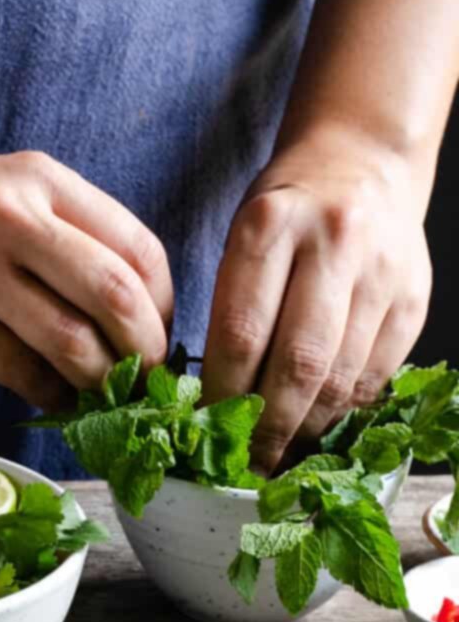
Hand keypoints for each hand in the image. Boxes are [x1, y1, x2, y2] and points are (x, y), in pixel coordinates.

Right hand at [0, 137, 172, 407]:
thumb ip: (59, 231)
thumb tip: (121, 306)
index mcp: (40, 180)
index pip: (139, 248)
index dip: (165, 304)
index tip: (159, 334)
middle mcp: (15, 219)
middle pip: (119, 297)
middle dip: (146, 351)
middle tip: (145, 380)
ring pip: (74, 343)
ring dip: (100, 384)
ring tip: (102, 398)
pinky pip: (20, 372)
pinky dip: (49, 395)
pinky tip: (50, 398)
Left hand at [202, 129, 432, 470]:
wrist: (361, 161)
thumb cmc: (285, 210)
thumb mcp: (241, 235)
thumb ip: (231, 305)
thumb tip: (216, 401)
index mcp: (270, 225)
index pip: (241, 331)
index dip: (224, 393)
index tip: (207, 429)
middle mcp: (332, 244)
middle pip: (298, 362)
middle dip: (270, 424)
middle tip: (248, 461)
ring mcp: (381, 271)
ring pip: (342, 375)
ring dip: (309, 425)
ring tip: (282, 452)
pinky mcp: (414, 297)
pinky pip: (377, 372)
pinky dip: (346, 406)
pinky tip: (321, 421)